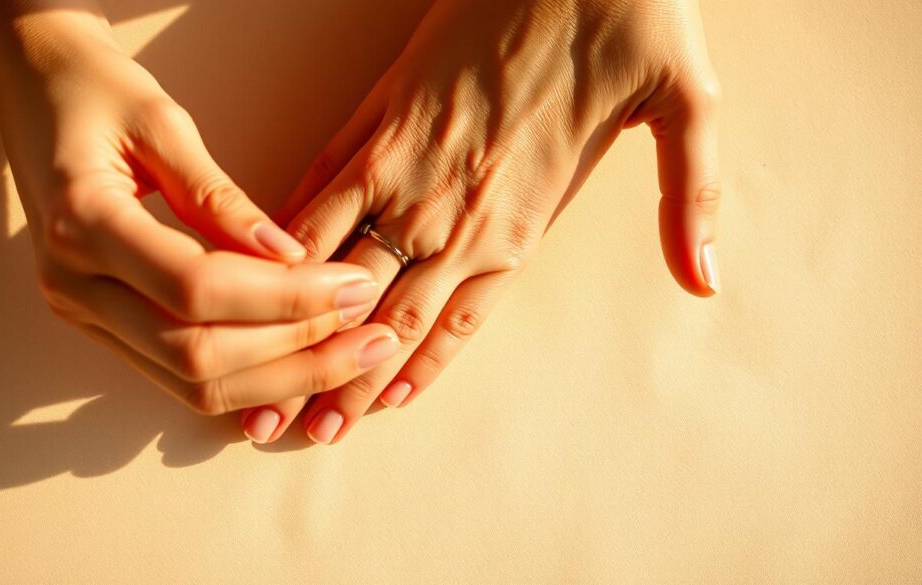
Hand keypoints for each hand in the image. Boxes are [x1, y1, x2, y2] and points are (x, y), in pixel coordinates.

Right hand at [0, 7, 398, 412]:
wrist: (35, 89)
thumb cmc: (98, 90)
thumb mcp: (161, 122)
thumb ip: (220, 197)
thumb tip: (289, 256)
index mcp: (81, 224)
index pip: (196, 289)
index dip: (285, 298)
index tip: (352, 284)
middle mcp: (72, 286)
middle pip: (195, 355)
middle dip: (294, 350)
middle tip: (368, 326)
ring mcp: (82, 313)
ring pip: (190, 383)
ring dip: (280, 377)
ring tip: (354, 352)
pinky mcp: (102, 324)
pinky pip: (179, 374)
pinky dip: (248, 375)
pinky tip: (304, 358)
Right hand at [241, 0, 721, 442]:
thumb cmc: (630, 18)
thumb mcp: (688, 106)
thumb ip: (688, 202)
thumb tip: (707, 284)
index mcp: (522, 213)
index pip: (451, 319)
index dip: (404, 372)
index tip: (362, 415)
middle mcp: (454, 201)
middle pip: (384, 307)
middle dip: (337, 370)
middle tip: (291, 424)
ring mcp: (408, 157)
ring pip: (341, 257)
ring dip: (296, 318)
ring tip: (263, 365)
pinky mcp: (382, 112)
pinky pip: (322, 181)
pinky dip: (292, 231)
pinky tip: (262, 268)